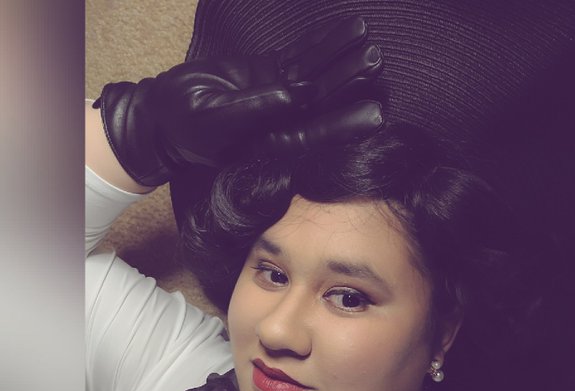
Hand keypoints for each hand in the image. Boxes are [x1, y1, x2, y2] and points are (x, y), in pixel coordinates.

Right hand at [94, 16, 383, 186]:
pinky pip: (302, 56)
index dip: (346, 123)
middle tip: (376, 62)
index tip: (376, 113)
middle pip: (324, 102)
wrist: (166, 114)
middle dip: (350, 82)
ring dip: (342, 58)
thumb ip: (256, 110)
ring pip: (317, 75)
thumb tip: (295, 95)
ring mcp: (281, 97)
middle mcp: (285, 123)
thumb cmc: (185, 126)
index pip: (317, 135)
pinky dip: (322, 43)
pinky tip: (347, 29)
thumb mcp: (215, 120)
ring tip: (368, 39)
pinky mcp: (272, 74)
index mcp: (275, 144)